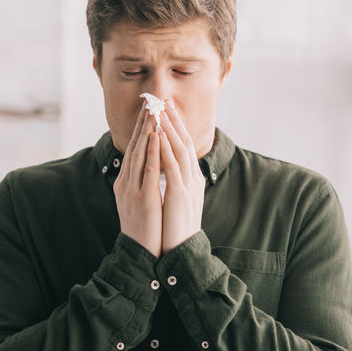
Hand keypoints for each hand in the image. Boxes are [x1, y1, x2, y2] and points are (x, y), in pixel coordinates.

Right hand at [114, 109, 162, 256]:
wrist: (140, 254)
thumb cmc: (144, 230)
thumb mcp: (138, 202)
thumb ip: (141, 184)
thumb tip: (148, 169)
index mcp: (125, 183)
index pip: (133, 150)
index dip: (140, 130)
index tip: (148, 111)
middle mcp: (125, 182)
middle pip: (133, 147)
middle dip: (142, 124)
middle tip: (150, 102)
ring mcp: (132, 190)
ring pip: (139, 154)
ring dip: (146, 131)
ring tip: (153, 112)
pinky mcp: (143, 198)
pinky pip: (147, 170)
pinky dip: (151, 151)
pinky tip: (156, 137)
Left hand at [158, 100, 204, 253]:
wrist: (182, 251)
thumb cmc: (175, 228)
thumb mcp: (176, 201)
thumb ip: (173, 183)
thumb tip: (165, 169)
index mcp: (190, 179)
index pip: (182, 145)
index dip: (174, 126)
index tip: (165, 108)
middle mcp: (192, 178)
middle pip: (183, 141)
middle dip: (173, 120)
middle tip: (164, 99)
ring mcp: (188, 185)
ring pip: (180, 150)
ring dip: (170, 129)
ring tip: (161, 110)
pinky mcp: (180, 195)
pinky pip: (173, 167)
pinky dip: (167, 150)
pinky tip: (160, 136)